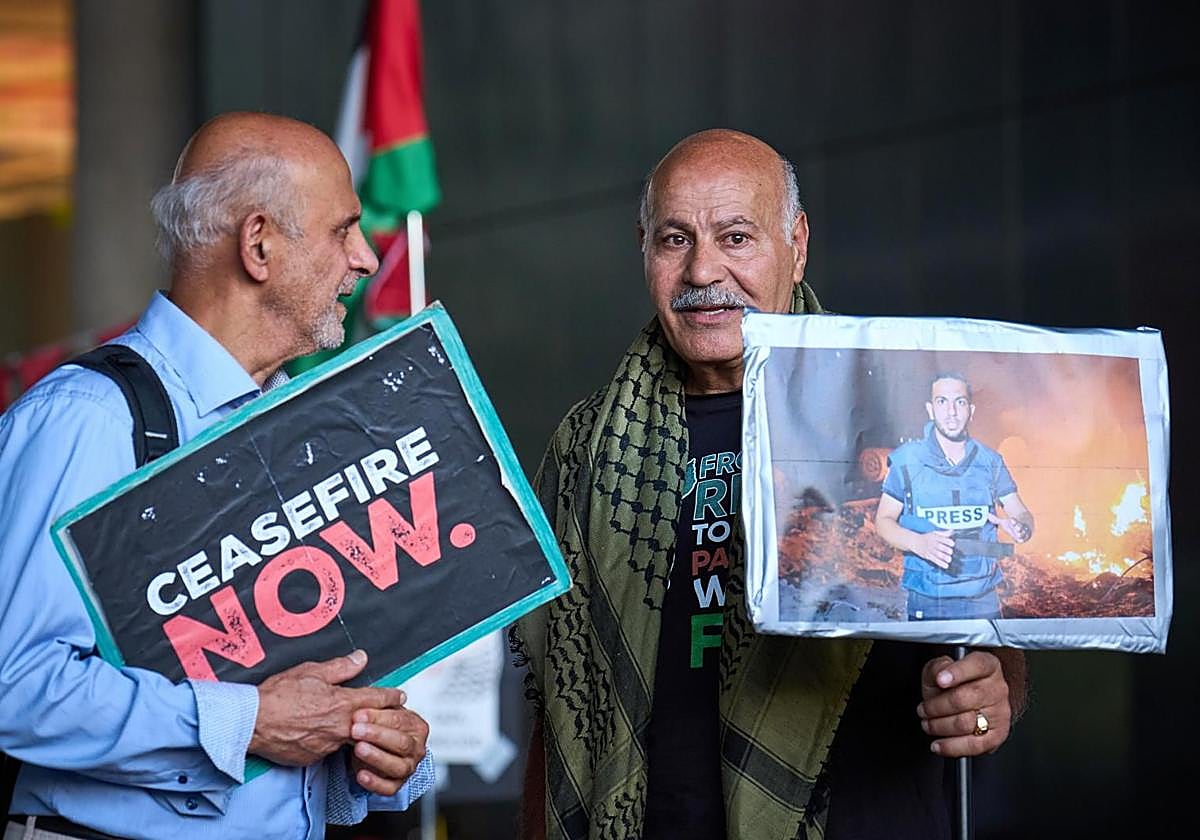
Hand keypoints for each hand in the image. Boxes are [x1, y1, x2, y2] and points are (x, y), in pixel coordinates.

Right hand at [249, 650, 405, 765]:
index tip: (400, 696)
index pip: (378, 699)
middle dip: (377, 717)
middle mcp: (341, 727)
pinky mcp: (314, 758)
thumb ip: (340, 667)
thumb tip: (361, 658)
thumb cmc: (278, 695)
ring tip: (344, 721)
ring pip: (349, 737)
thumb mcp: (310, 671)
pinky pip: (329, 748)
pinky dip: (329, 740)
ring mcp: (328, 745)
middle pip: (370, 723)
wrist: (252, 722)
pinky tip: (320, 733)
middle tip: (382, 712)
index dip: (391, 696)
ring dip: (352, 730)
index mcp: (343, 703)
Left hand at [349, 705, 429, 795]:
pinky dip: (375, 782)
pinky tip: (361, 774)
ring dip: (376, 757)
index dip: (379, 717)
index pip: (401, 720)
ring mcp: (407, 767)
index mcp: (416, 727)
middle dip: (377, 735)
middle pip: (401, 742)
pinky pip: (388, 788)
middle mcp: (416, 748)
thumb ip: (379, 698)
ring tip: (358, 749)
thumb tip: (383, 687)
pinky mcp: (396, 785)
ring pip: (397, 766)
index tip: (359, 714)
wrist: (369, 747)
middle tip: (356, 730)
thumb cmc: (377, 726)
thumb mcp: (379, 709)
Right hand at [912, 529, 954, 567]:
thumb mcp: (934, 533)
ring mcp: (930, 550)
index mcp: (935, 537)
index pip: (944, 539)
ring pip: (939, 554)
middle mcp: (932, 543)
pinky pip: (935, 560)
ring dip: (945, 557)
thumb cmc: (926, 538)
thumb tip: (952, 531)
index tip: (952, 544)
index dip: (949, 542)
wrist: (914, 541)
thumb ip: (944, 533)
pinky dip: (941, 563)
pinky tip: (946, 566)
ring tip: (949, 559)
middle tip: (950, 552)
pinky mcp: (927, 556)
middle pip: (942, 547)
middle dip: (948, 550)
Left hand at [916, 651, 1012, 756]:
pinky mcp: (997, 735)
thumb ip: (938, 667)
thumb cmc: (955, 684)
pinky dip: (952, 747)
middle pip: (964, 698)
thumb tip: (941, 673)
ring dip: (939, 726)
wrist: (971, 699)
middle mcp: (997, 688)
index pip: (977, 665)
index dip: (957, 673)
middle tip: (923, 710)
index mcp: (988, 665)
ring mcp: (1000, 712)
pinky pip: (974, 745)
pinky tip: (939, 744)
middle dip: (936, 706)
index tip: (940, 680)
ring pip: (965, 723)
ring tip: (928, 724)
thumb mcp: (941, 668)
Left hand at [988, 512, 1030, 542]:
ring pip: (1023, 532)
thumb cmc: (1012, 524)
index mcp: (1014, 522)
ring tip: (1018, 534)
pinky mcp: (1025, 537)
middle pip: (1019, 527)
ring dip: (1021, 533)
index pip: (1014, 521)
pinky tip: (1020, 540)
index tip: (1011, 520)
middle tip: (1017, 528)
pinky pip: (1025, 538)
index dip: (1013, 521)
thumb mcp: (1005, 522)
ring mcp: (1023, 531)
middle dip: (1018, 527)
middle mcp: (1019, 526)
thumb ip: (996, 519)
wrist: (1026, 524)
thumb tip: (987, 515)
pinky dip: (1022, 539)